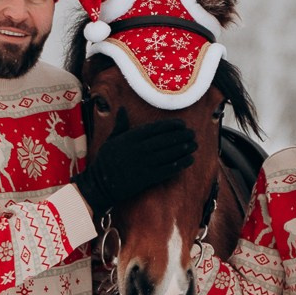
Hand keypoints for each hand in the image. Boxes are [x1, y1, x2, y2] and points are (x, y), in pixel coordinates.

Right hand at [76, 119, 196, 213]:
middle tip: (193, 134)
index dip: (171, 125)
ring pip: (169, 153)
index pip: (155, 128)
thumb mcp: (111, 139)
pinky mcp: (147, 177)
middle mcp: (138, 149)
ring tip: (195, 145)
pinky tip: (190, 159)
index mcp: (130, 137)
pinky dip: (181, 163)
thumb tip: (123, 109)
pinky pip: (168, 169)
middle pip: (165, 140)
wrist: (100, 185)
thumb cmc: (105, 161)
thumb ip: (120, 124)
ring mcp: (144, 163)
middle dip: (181, 136)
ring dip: (184, 148)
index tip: (182, 124)